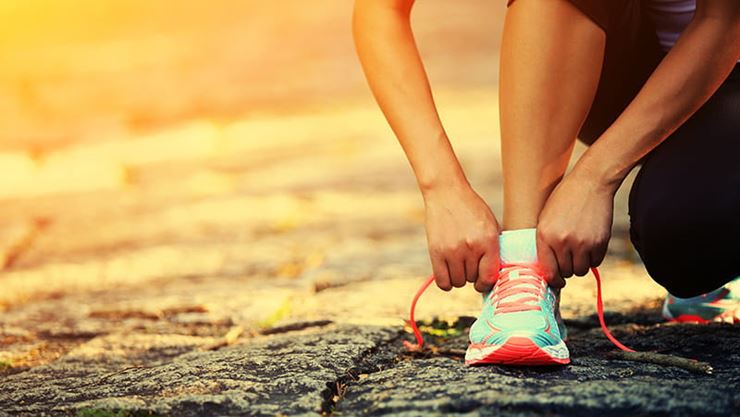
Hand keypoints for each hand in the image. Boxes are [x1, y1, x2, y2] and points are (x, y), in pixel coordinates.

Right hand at [423, 183, 500, 292]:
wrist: (446, 193)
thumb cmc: (471, 209)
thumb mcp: (491, 225)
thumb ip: (495, 249)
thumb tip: (496, 275)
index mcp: (489, 241)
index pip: (490, 276)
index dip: (487, 282)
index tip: (483, 280)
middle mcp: (471, 247)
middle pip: (473, 279)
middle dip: (472, 274)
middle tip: (469, 262)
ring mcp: (452, 251)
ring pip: (458, 282)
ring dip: (459, 277)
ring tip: (459, 264)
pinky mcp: (436, 252)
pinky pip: (443, 282)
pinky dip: (447, 283)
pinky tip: (449, 273)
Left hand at [536, 168, 616, 286]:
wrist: (590, 183)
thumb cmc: (564, 199)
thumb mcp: (546, 218)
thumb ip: (545, 242)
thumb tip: (548, 269)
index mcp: (545, 236)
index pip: (548, 271)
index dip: (553, 280)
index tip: (556, 281)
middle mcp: (562, 242)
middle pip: (566, 272)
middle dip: (567, 269)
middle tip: (568, 259)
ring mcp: (582, 243)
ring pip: (581, 270)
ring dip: (580, 264)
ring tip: (578, 250)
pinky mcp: (600, 242)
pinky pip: (596, 262)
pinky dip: (593, 258)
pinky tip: (590, 244)